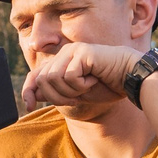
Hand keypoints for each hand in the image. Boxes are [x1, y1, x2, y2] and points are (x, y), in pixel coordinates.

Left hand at [19, 42, 139, 113]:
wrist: (129, 78)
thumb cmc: (106, 86)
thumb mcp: (77, 94)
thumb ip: (56, 92)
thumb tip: (33, 95)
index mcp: (61, 63)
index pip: (35, 76)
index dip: (28, 90)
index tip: (29, 106)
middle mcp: (64, 54)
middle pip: (43, 80)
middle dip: (57, 96)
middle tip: (76, 98)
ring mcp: (72, 50)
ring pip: (54, 77)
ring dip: (70, 91)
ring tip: (86, 87)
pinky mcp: (82, 52)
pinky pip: (70, 75)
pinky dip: (81, 85)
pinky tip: (94, 79)